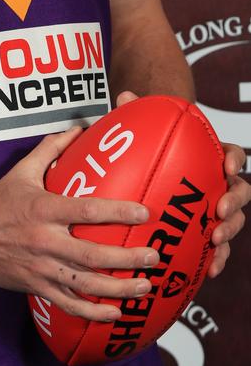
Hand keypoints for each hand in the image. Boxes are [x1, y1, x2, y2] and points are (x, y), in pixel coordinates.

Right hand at [0, 127, 158, 322]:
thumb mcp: (22, 170)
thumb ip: (50, 149)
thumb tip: (78, 128)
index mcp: (45, 209)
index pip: (86, 210)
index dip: (117, 212)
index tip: (144, 213)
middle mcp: (45, 240)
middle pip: (93, 254)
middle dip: (127, 258)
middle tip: (154, 256)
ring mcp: (42, 267)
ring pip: (85, 284)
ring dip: (118, 289)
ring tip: (145, 286)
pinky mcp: (38, 286)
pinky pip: (69, 304)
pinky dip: (93, 312)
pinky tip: (115, 313)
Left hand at [115, 91, 249, 278]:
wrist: (155, 175)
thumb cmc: (155, 153)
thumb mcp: (146, 134)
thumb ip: (138, 114)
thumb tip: (125, 95)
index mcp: (211, 158)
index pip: (232, 154)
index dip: (234, 159)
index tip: (226, 165)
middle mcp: (219, 185)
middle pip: (239, 191)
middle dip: (234, 202)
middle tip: (219, 210)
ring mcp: (216, 210)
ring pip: (233, 221)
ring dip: (229, 232)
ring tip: (215, 241)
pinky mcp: (207, 233)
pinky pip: (219, 247)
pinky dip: (218, 258)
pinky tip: (210, 270)